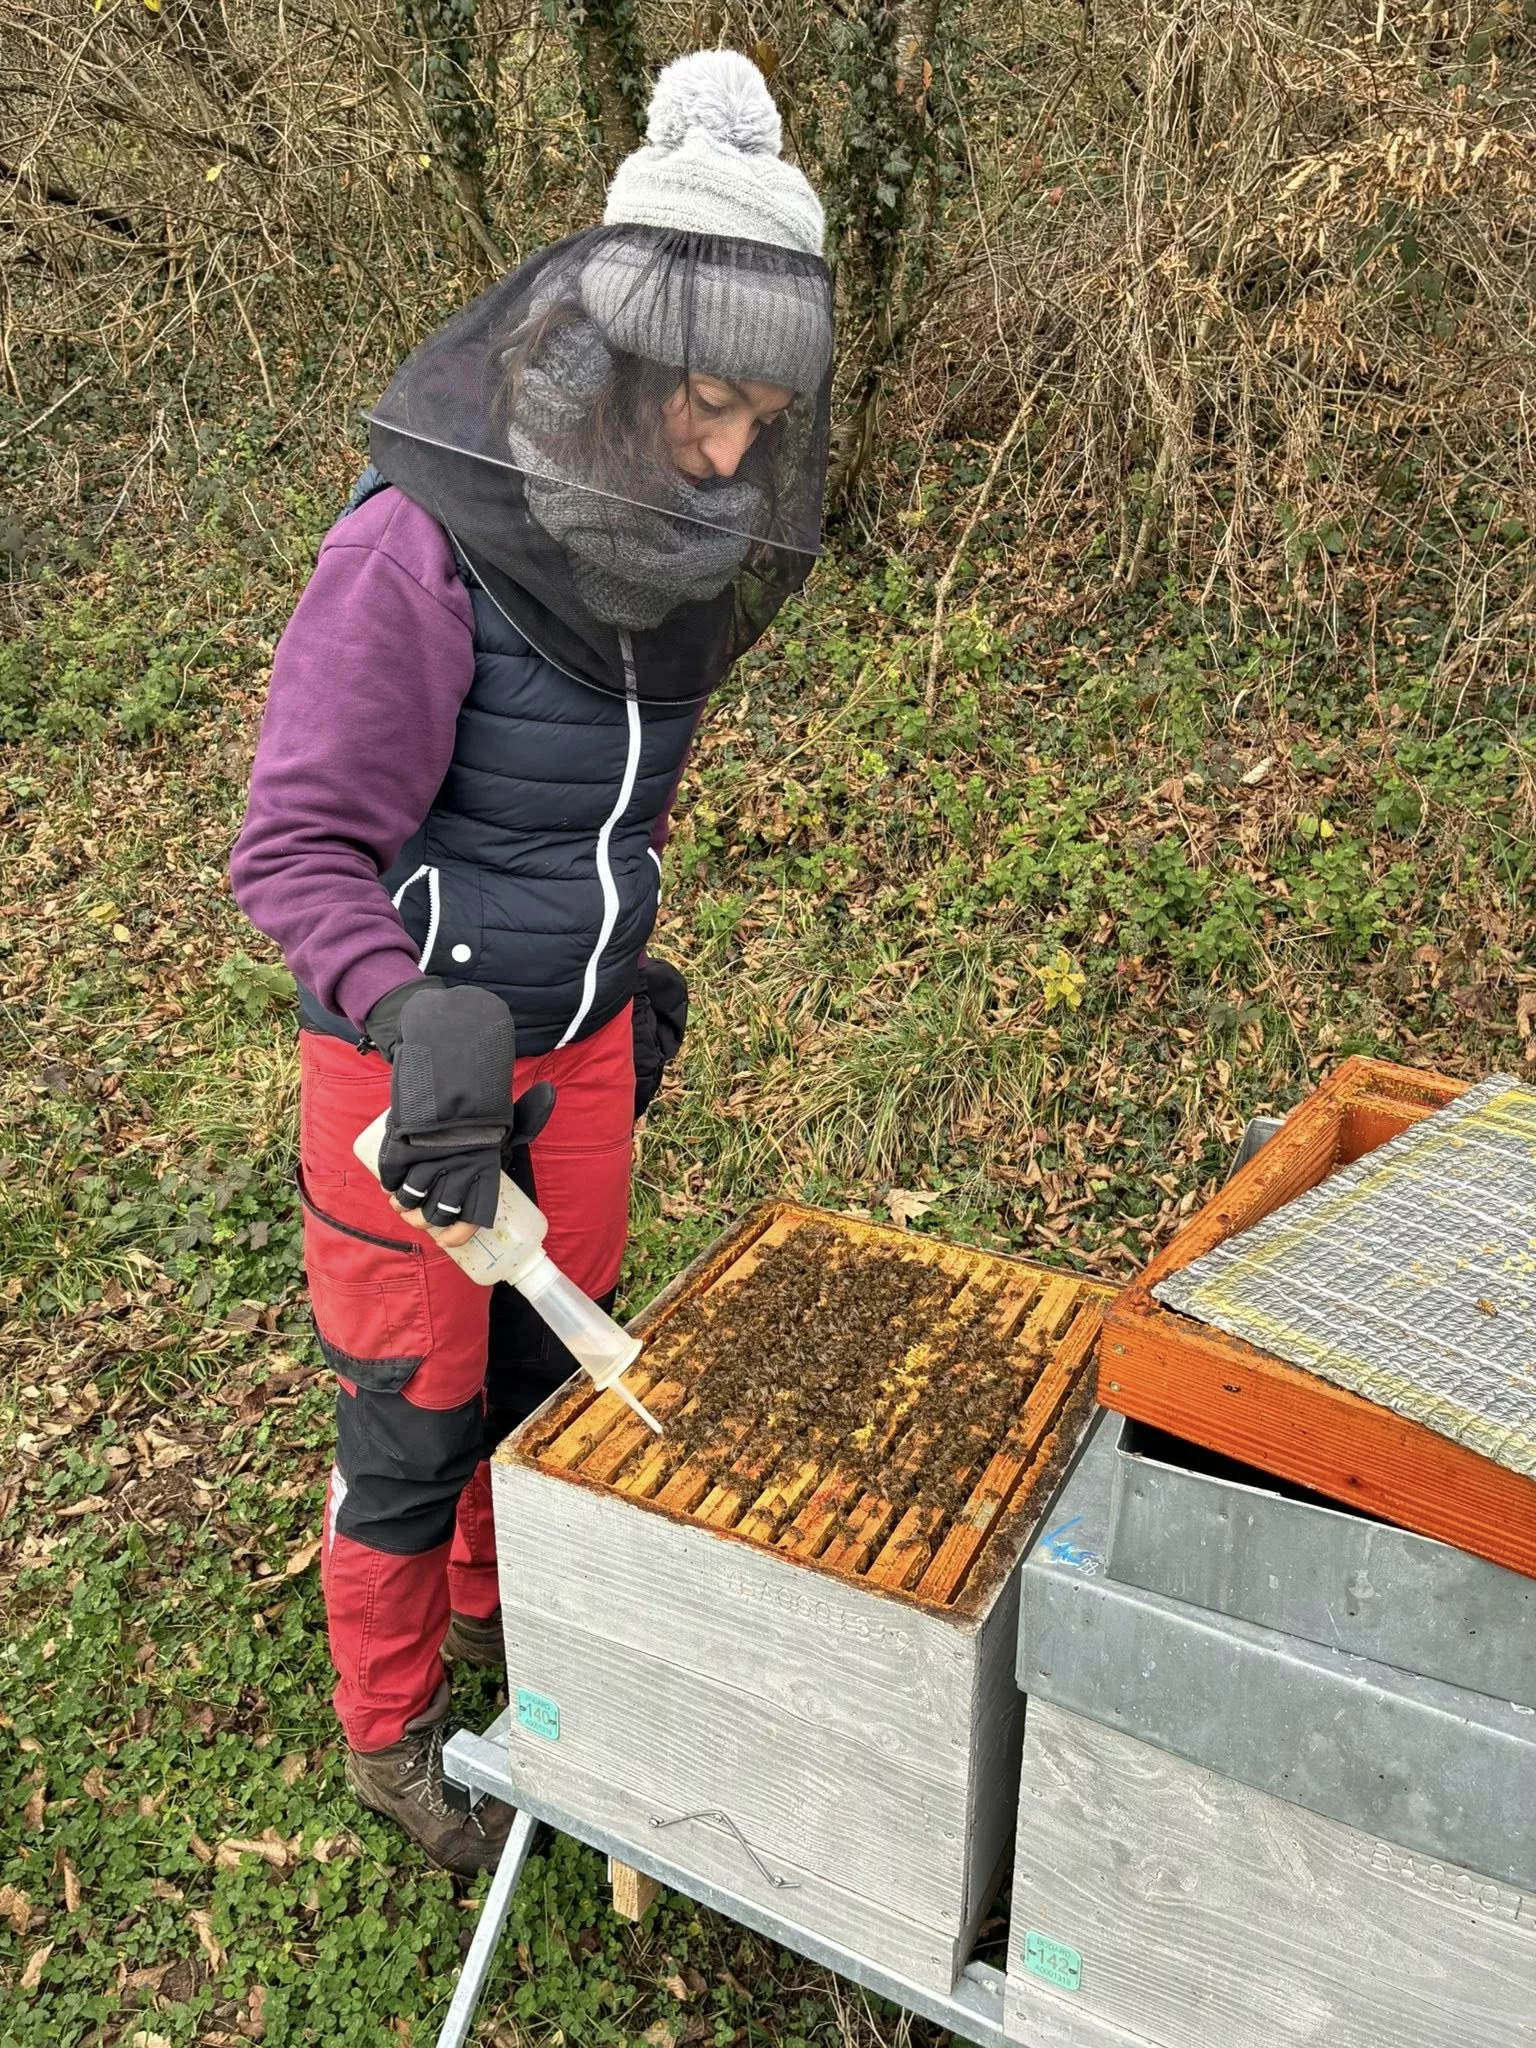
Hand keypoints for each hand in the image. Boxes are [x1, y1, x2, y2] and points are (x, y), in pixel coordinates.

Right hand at [387, 1080, 555, 1248]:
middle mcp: (456, 1174)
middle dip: (424, 1221)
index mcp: (485, 1172)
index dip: (457, 1234)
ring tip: (401, 1201)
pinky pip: (391, 1179)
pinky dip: (388, 1185)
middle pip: (435, 1215)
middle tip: (419, 1214)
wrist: (452, 1073)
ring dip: (402, 1206)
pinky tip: (390, 1185)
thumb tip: (547, 1095)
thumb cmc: (483, 1099)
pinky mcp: (401, 1152)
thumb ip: (527, 1118)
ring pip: (409, 1200)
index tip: (446, 1238)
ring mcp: (427, 1164)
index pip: (472, 1218)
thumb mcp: (510, 1115)